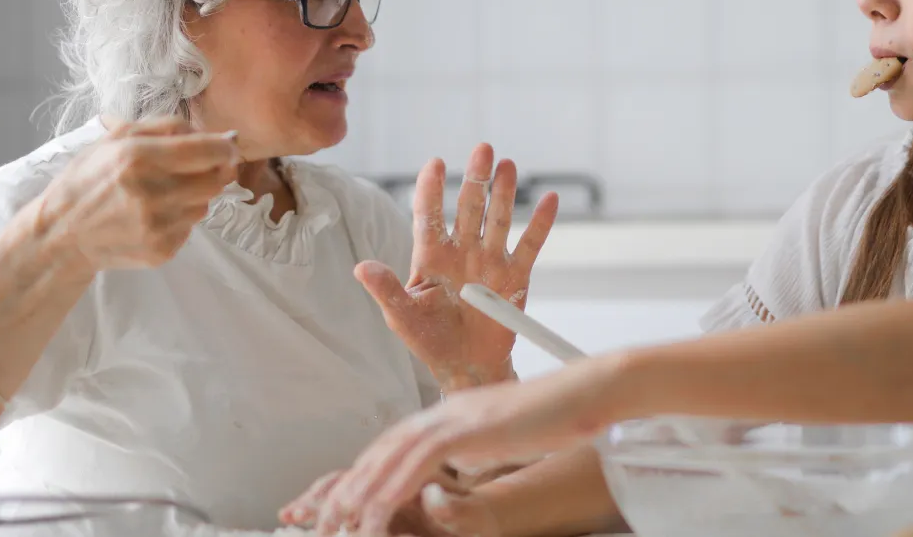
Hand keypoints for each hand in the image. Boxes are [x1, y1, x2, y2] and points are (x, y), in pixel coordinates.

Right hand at [35, 117, 237, 270]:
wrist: (61, 235)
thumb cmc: (87, 180)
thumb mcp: (115, 139)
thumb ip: (166, 127)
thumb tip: (215, 133)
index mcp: (138, 157)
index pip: (209, 150)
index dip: (226, 147)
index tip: (227, 145)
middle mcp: (151, 193)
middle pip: (217, 179)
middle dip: (214, 169)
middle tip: (198, 167)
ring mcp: (158, 225)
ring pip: (206, 203)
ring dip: (195, 194)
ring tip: (163, 192)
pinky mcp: (162, 249)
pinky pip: (191, 227)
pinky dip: (180, 218)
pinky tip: (153, 215)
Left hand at [315, 357, 631, 535]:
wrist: (585, 392)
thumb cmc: (556, 415)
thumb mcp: (504, 436)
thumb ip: (475, 448)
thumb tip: (460, 467)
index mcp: (451, 413)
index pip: (395, 444)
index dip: (367, 473)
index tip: (347, 502)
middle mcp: (446, 411)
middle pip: (383, 448)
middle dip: (351, 484)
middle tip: (326, 517)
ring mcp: (456, 416)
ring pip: (393, 454)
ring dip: (364, 489)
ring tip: (342, 520)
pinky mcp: (470, 427)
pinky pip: (420, 459)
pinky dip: (395, 484)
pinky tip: (379, 506)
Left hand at [355, 144, 558, 390]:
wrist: (466, 364)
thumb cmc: (429, 339)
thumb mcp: (402, 316)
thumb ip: (386, 290)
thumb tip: (360, 267)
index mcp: (431, 257)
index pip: (429, 216)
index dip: (431, 189)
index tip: (435, 163)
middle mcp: (462, 252)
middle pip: (469, 208)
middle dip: (475, 179)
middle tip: (482, 149)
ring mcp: (490, 261)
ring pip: (498, 219)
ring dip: (503, 192)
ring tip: (507, 165)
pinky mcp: (515, 277)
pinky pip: (529, 246)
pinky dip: (540, 224)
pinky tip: (549, 199)